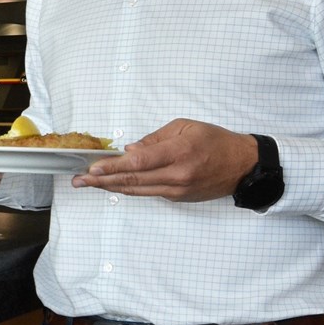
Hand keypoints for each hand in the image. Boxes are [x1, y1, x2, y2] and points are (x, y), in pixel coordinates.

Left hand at [71, 118, 257, 201]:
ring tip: (87, 184)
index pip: (139, 162)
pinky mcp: (178, 197)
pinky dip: (129, 188)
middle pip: (133, 181)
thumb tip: (129, 149)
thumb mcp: (186, 127)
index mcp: (179, 153)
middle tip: (79, 180)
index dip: (113, 167)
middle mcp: (177, 175)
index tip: (93, 168)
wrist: (244, 166)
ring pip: (137, 190)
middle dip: (102, 180)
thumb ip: (155, 138)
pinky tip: (112, 185)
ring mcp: (178, 190)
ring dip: (110, 187)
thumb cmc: (216, 141)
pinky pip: (149, 193)